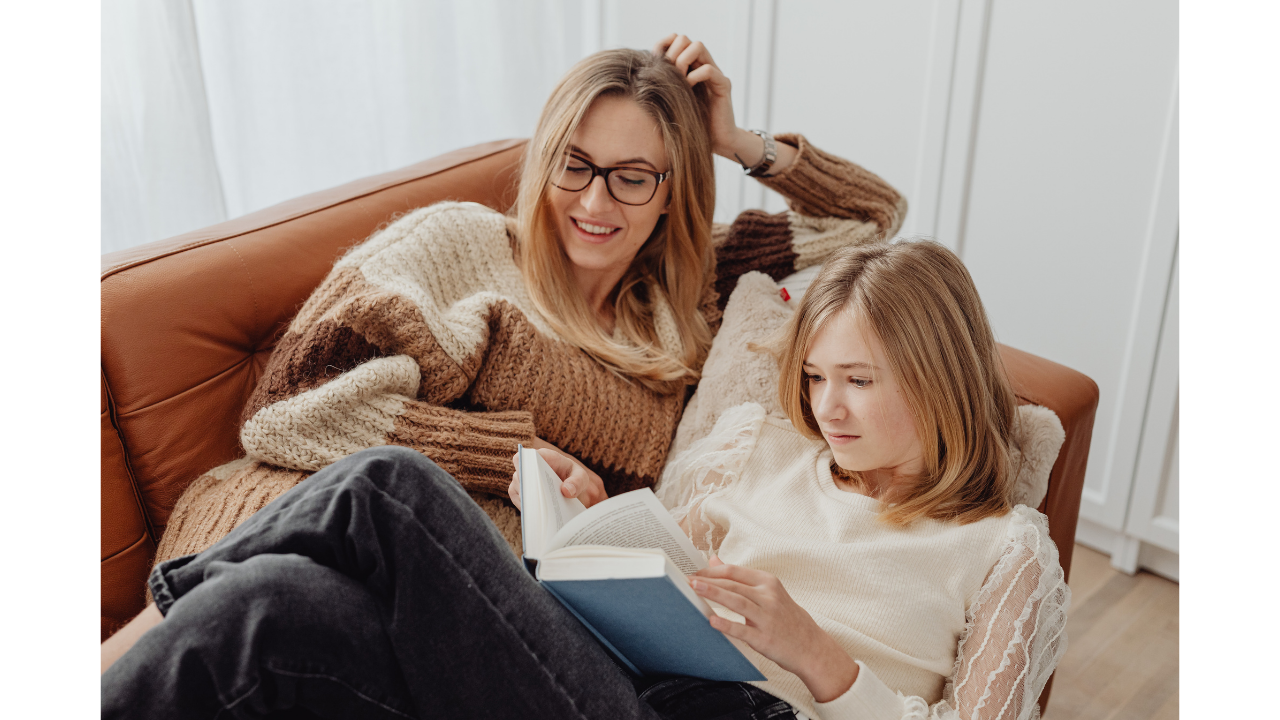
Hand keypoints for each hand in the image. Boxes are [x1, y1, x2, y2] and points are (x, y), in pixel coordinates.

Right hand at [508, 438, 607, 509]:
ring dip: (530, 501)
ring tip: (543, 513)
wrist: (570, 490)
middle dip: (530, 488)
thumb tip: (566, 490)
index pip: (527, 456)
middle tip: (541, 501)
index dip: (526, 465)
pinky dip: (529, 511)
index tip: (533, 476)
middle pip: (520, 476)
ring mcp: (521, 481)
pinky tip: (540, 518)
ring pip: (519, 490)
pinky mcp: (520, 495)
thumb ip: (577, 482)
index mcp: (543, 456)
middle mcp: (528, 467)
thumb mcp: (581, 478)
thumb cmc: (574, 479)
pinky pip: (520, 503)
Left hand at [653, 34, 797, 173]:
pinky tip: (688, 90)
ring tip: (678, 79)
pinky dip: (695, 77)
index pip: (675, 40)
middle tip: (667, 73)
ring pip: (698, 46)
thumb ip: (661, 85)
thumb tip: (639, 73)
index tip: (654, 64)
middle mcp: (702, 65)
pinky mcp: (723, 85)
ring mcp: (714, 74)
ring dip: (683, 61)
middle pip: (685, 39)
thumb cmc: (689, 124)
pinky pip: (708, 70)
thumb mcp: (670, 101)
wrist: (715, 142)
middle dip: (672, 53)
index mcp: (689, 66)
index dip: (662, 46)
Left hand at [691, 556, 858, 701]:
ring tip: (694, 589)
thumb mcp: (768, 591)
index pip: (734, 571)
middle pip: (732, 585)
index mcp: (768, 582)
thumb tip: (714, 559)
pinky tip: (712, 621)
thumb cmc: (786, 618)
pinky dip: (727, 624)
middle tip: (687, 579)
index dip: (711, 571)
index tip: (694, 572)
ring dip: (713, 594)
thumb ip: (740, 577)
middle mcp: (768, 597)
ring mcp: (767, 618)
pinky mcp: (764, 639)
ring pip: (736, 602)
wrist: (811, 646)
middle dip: (708, 581)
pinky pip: (742, 630)